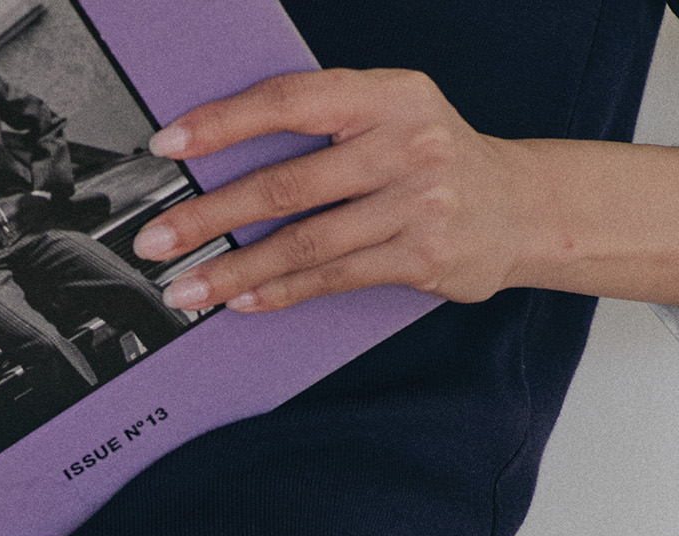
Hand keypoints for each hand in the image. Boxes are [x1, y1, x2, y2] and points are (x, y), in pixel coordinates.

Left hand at [133, 69, 526, 314]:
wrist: (521, 208)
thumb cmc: (437, 160)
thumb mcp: (391, 117)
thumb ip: (324, 128)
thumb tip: (226, 156)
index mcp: (387, 93)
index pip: (289, 100)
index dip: (222, 123)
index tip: (169, 146)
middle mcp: (404, 141)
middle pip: (286, 182)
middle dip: (209, 214)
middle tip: (156, 239)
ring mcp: (416, 202)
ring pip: (304, 241)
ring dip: (234, 269)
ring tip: (187, 287)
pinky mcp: (420, 257)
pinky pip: (332, 277)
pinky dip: (280, 290)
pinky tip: (241, 300)